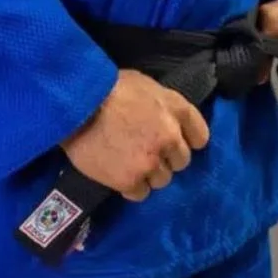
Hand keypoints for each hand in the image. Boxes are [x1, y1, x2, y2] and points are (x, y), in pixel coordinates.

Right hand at [61, 70, 210, 202]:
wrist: (77, 104)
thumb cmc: (108, 87)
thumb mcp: (145, 83)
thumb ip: (162, 104)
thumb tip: (163, 117)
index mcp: (176, 110)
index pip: (200, 136)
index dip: (187, 140)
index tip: (173, 143)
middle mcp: (170, 138)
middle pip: (181, 161)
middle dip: (165, 158)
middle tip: (144, 151)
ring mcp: (151, 162)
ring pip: (161, 179)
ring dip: (148, 174)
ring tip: (127, 162)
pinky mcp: (130, 180)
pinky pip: (140, 193)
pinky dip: (130, 186)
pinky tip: (117, 174)